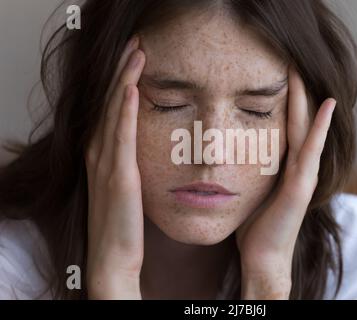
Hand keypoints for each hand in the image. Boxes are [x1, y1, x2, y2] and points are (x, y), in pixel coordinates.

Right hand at [84, 36, 145, 298]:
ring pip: (116, 112)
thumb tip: (145, 141)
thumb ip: (129, 159)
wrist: (112, 255)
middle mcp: (99, 152)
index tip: (135, 56)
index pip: (114, 107)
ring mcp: (105, 163)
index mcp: (103, 153)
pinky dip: (126, 111)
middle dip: (123, 70)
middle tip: (136, 42)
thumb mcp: (126, 183)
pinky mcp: (118, 176)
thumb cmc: (122, 221)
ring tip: (137, 53)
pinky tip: (133, 89)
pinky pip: (121, 137)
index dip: (122, 78)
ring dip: (125, 80)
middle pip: (112, 102)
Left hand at [236, 66, 335, 298]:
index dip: (284, 99)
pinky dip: (320, 127)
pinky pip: (311, 151)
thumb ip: (249, 167)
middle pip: (299, 120)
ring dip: (308, 99)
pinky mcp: (301, 186)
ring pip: (307, 129)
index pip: (286, 124)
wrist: (263, 255)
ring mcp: (304, 174)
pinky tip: (327, 104)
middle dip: (296, 91)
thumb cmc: (255, 223)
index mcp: (284, 164)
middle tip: (290, 61)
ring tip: (303, 71)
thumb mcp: (251, 186)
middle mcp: (298, 165)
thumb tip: (229, 150)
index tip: (276, 72)